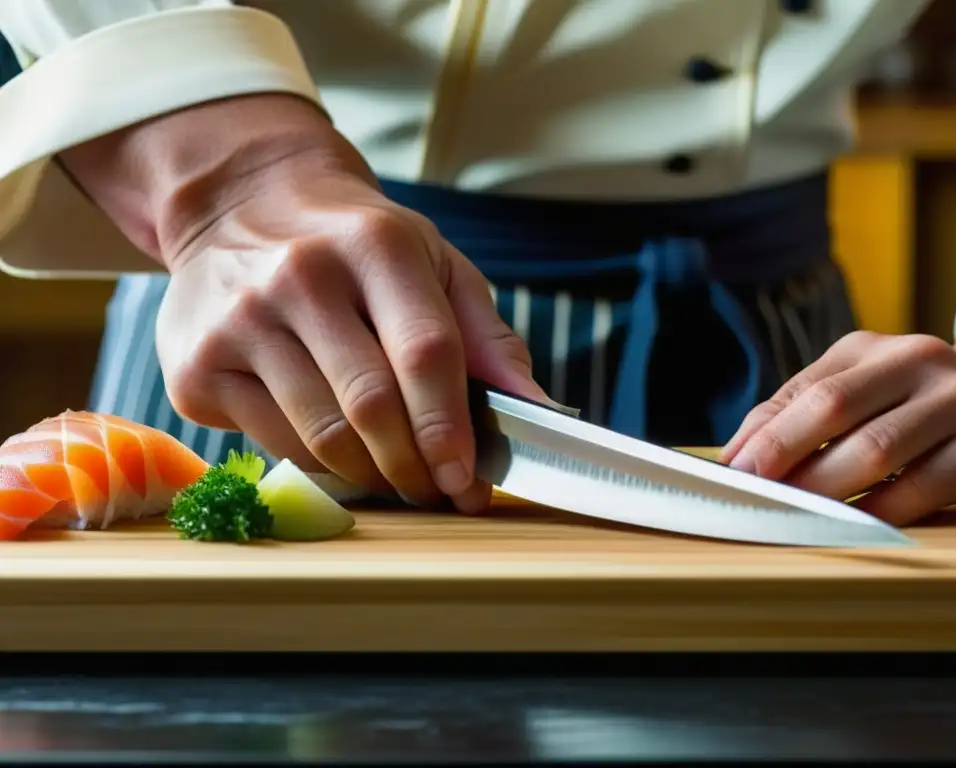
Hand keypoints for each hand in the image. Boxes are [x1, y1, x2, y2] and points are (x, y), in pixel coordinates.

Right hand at [62, 94, 547, 512]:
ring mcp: (239, 321)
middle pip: (372, 405)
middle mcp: (299, 277)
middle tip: (440, 492)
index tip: (470, 481)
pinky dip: (322, 463)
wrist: (241, 204)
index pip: (424, 353)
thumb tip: (538, 411)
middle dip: (416, 466)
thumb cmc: (355, 243)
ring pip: (323, 436)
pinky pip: (277, 442)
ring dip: (374, 474)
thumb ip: (487, 336)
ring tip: (399, 477)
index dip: (451, 428)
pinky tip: (343, 451)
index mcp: (375, 244)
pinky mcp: (197, 365)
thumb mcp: (434, 263)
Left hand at [719, 331, 955, 524]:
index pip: (807, 392)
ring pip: (878, 448)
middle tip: (756, 497)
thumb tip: (735, 458)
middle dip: (788, 458)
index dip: (766, 436)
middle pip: (836, 409)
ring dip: (827, 489)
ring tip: (795, 514)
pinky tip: (853, 526)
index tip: (733, 475)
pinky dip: (881, 510)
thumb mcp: (849, 396)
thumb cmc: (901, 409)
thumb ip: (790, 416)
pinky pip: (925, 487)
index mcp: (869, 348)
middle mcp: (918, 360)